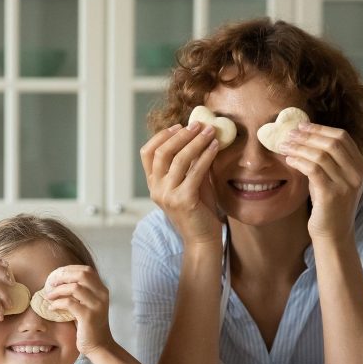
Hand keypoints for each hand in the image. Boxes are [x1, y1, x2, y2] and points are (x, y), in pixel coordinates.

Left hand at [44, 266, 112, 355]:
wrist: (99, 346)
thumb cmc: (89, 326)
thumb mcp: (86, 305)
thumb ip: (78, 294)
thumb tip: (57, 282)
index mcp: (102, 290)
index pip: (87, 270)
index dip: (70, 269)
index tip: (56, 275)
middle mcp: (102, 295)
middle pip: (82, 274)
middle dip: (63, 276)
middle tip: (51, 283)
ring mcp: (96, 305)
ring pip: (74, 287)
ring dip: (58, 290)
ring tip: (49, 296)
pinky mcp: (88, 316)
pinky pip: (69, 303)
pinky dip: (57, 304)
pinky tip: (52, 308)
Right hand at [140, 122, 221, 246]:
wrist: (202, 238)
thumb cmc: (198, 209)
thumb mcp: (190, 181)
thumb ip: (190, 162)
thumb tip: (201, 134)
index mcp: (153, 184)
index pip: (147, 153)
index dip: (161, 136)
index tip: (179, 126)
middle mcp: (156, 189)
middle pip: (162, 152)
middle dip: (181, 135)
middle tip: (198, 124)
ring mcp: (167, 196)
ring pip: (178, 160)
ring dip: (196, 142)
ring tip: (210, 131)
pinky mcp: (183, 201)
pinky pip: (195, 171)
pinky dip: (206, 156)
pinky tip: (215, 147)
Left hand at [279, 122, 362, 242]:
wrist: (333, 234)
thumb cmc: (329, 206)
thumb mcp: (333, 178)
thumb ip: (326, 160)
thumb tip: (303, 136)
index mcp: (360, 166)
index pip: (342, 137)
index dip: (320, 129)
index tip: (301, 126)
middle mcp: (357, 173)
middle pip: (332, 142)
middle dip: (308, 135)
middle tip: (289, 134)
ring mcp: (346, 184)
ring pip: (321, 154)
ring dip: (299, 147)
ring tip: (284, 146)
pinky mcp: (332, 195)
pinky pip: (313, 169)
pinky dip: (299, 161)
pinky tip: (288, 160)